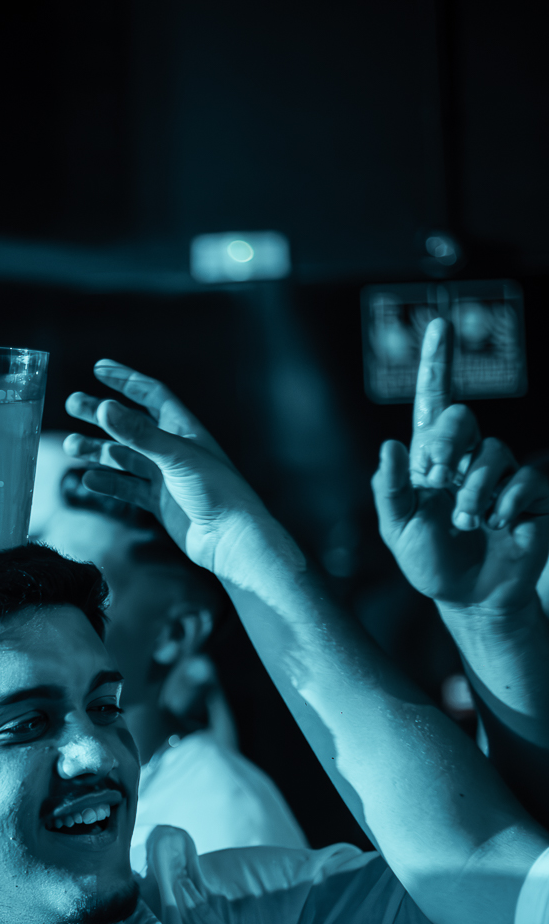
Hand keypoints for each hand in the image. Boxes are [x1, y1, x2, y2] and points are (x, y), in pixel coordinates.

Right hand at [63, 361, 269, 572]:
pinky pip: (127, 487)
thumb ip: (139, 434)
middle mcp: (172, 449)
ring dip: (98, 449)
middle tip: (72, 404)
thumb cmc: (215, 492)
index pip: (151, 395)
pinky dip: (108, 482)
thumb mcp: (175, 456)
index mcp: (183, 429)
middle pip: (130, 424)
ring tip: (70, 445)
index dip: (126, 380)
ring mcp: (164, 476)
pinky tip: (89, 479)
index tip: (99, 368)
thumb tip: (105, 407)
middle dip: (101, 414)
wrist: (229, 539)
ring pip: (124, 456)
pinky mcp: (159, 502)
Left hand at [373, 319, 548, 612]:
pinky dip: (508, 501)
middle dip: (447, 444)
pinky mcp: (533, 493)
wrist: (470, 598)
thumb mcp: (398, 531)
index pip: (434, 403)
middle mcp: (468, 458)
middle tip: (438, 480)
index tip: (439, 326)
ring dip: (476, 490)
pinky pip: (527, 477)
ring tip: (467, 521)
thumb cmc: (431, 564)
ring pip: (494, 453)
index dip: (437, 363)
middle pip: (463, 418)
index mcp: (432, 460)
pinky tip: (499, 524)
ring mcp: (503, 473)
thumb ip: (390, 491)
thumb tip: (390, 446)